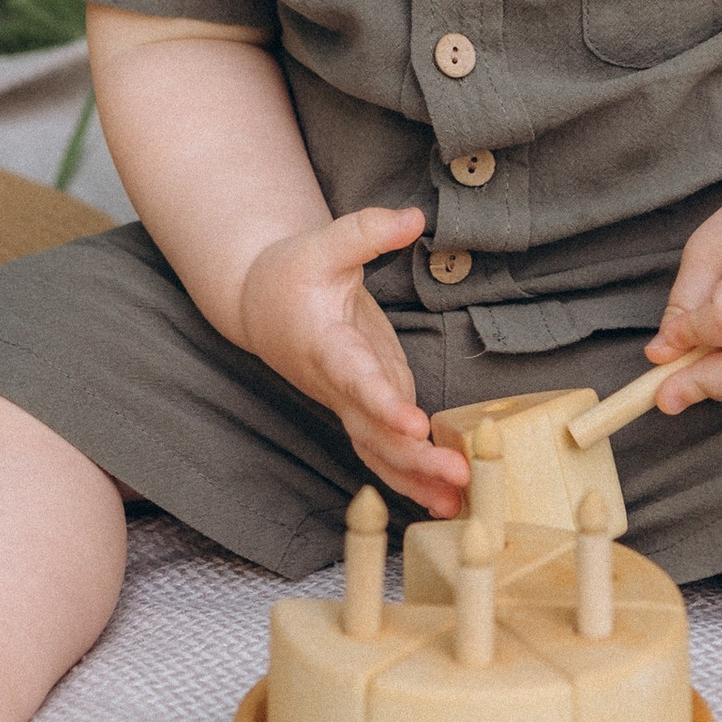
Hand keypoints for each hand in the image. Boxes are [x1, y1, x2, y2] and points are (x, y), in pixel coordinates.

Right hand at [236, 208, 469, 516]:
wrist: (261, 305)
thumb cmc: (293, 272)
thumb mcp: (325, 241)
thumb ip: (368, 231)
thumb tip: (414, 217)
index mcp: (327, 346)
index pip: (357, 380)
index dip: (383, 404)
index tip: (413, 423)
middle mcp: (339, 385)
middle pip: (374, 433)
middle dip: (415, 459)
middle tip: (460, 477)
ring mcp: (354, 402)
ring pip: (379, 453)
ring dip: (416, 481)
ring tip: (460, 504)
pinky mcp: (370, 407)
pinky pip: (388, 452)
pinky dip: (413, 477)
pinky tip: (446, 500)